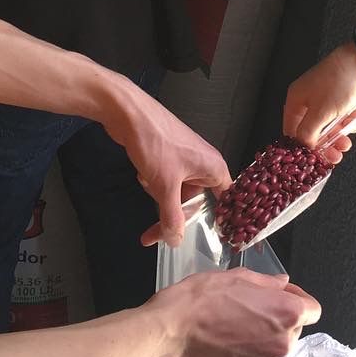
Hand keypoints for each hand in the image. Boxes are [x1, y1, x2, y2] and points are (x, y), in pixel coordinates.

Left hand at [97, 79, 231, 246]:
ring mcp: (185, 161)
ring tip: (147, 184)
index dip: (219, 221)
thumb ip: (172, 217)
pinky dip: (154, 184)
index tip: (209, 242)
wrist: (129, 114)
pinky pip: (166, 182)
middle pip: (195, 202)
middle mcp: (203, 164)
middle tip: (154, 235)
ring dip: (160, 197)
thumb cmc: (156, 143)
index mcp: (213, 168)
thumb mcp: (165, 186)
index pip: (226, 202)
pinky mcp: (169, 158)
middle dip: (174, 215)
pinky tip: (142, 175)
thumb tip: (175, 241)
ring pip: (177, 193)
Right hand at [155, 269, 320, 356]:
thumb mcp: (239, 277)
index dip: (298, 297)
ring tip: (240, 320)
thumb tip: (282, 284)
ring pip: (279, 345)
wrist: (174, 330)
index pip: (313, 309)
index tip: (282, 293)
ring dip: (267, 333)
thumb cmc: (202, 300)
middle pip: (296, 327)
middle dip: (281, 315)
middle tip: (255, 304)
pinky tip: (233, 336)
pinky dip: (254, 349)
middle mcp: (282, 341)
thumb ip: (268, 282)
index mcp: (286, 312)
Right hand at [282, 43, 355, 163]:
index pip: (292, 129)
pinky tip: (354, 119)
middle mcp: (308, 97)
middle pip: (313, 129)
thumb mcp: (320, 114)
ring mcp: (326, 95)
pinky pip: (342, 114)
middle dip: (325, 143)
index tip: (313, 159)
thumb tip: (303, 146)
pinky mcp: (342, 94)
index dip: (302, 145)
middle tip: (335, 155)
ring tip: (347, 141)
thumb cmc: (338, 83)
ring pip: (329, 123)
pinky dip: (348, 119)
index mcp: (296, 99)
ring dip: (339, 133)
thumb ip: (308, 133)